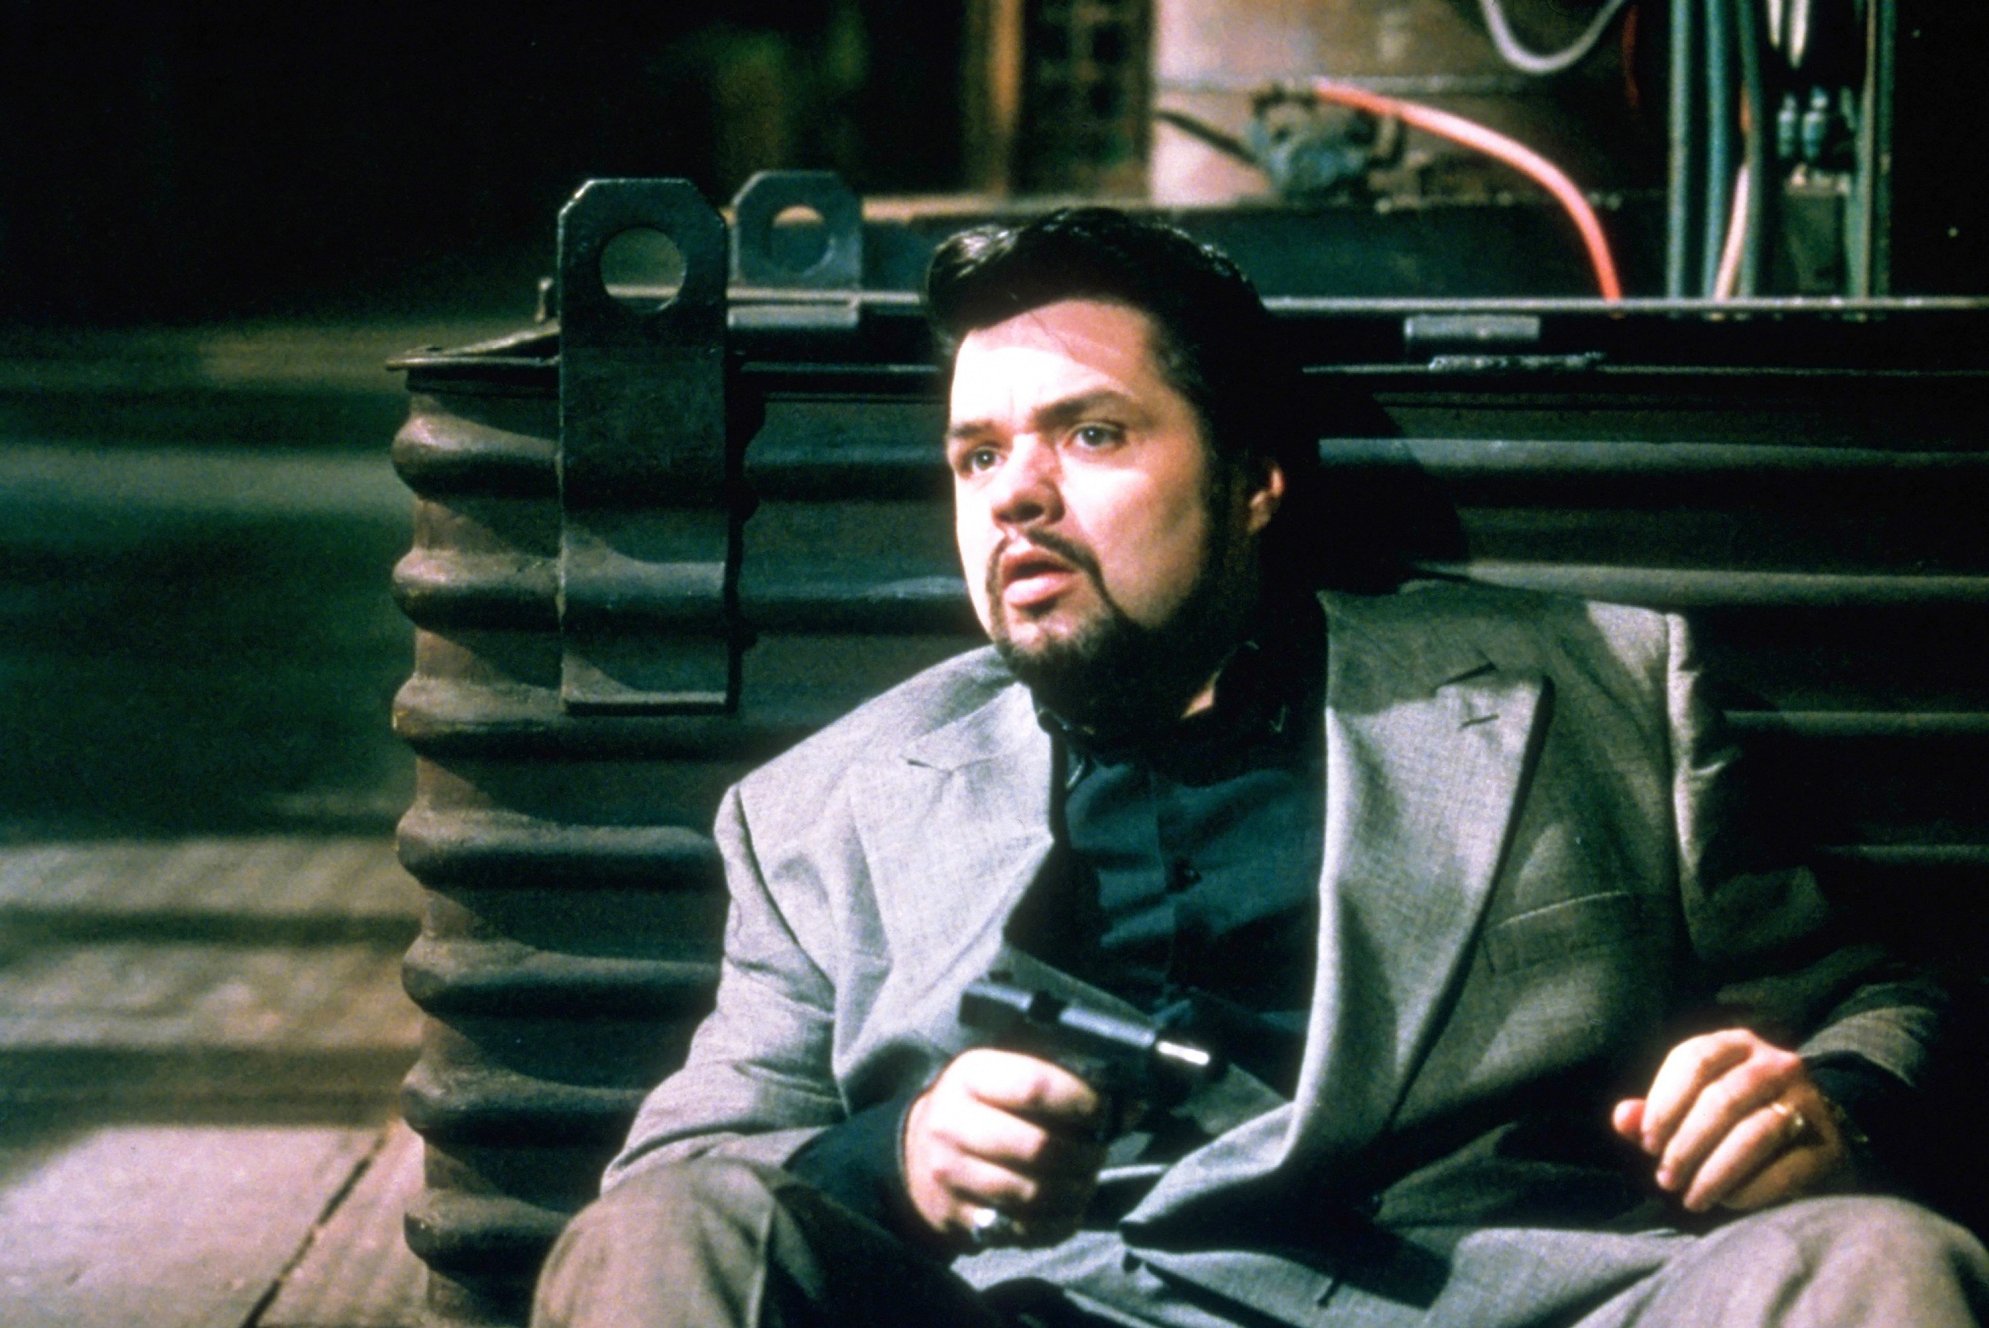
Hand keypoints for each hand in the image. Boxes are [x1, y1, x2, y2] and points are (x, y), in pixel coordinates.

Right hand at [903, 1049, 1108, 1248]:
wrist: (916, 1152)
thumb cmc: (978, 1106)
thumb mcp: (1002, 1075)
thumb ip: (1058, 1082)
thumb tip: (1129, 1105)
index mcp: (969, 1076)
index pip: (1034, 1087)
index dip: (1079, 1100)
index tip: (1103, 1110)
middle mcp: (953, 1123)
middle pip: (1038, 1148)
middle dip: (1083, 1154)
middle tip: (1099, 1152)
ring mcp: (951, 1175)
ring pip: (1033, 1194)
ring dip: (1074, 1191)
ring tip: (1086, 1180)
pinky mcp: (958, 1217)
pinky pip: (1023, 1230)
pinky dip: (1057, 1223)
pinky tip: (1068, 1208)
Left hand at [1612, 1028, 1848, 1212]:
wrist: (1812, 1129)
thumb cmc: (1735, 1113)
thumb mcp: (1694, 1102)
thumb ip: (1656, 1111)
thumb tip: (1623, 1119)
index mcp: (1737, 1042)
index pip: (1692, 1060)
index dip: (1663, 1103)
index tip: (1646, 1143)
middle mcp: (1776, 1062)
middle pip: (1722, 1099)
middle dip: (1686, 1145)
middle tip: (1665, 1179)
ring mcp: (1807, 1100)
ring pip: (1754, 1133)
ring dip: (1714, 1172)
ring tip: (1690, 1198)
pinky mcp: (1826, 1142)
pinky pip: (1785, 1168)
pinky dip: (1749, 1189)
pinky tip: (1727, 1202)